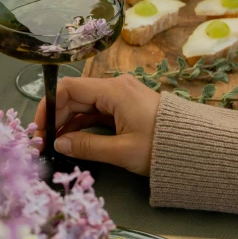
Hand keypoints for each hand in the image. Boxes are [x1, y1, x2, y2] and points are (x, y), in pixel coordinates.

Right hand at [34, 75, 159, 174]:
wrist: (198, 148)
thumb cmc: (161, 147)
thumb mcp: (122, 151)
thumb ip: (86, 146)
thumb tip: (58, 143)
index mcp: (113, 90)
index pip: (69, 88)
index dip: (48, 106)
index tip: (39, 129)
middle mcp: (115, 87)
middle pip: (74, 96)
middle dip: (55, 117)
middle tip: (43, 142)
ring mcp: (121, 96)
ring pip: (84, 104)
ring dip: (67, 122)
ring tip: (54, 144)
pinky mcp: (126, 107)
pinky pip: (96, 111)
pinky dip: (82, 124)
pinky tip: (72, 139)